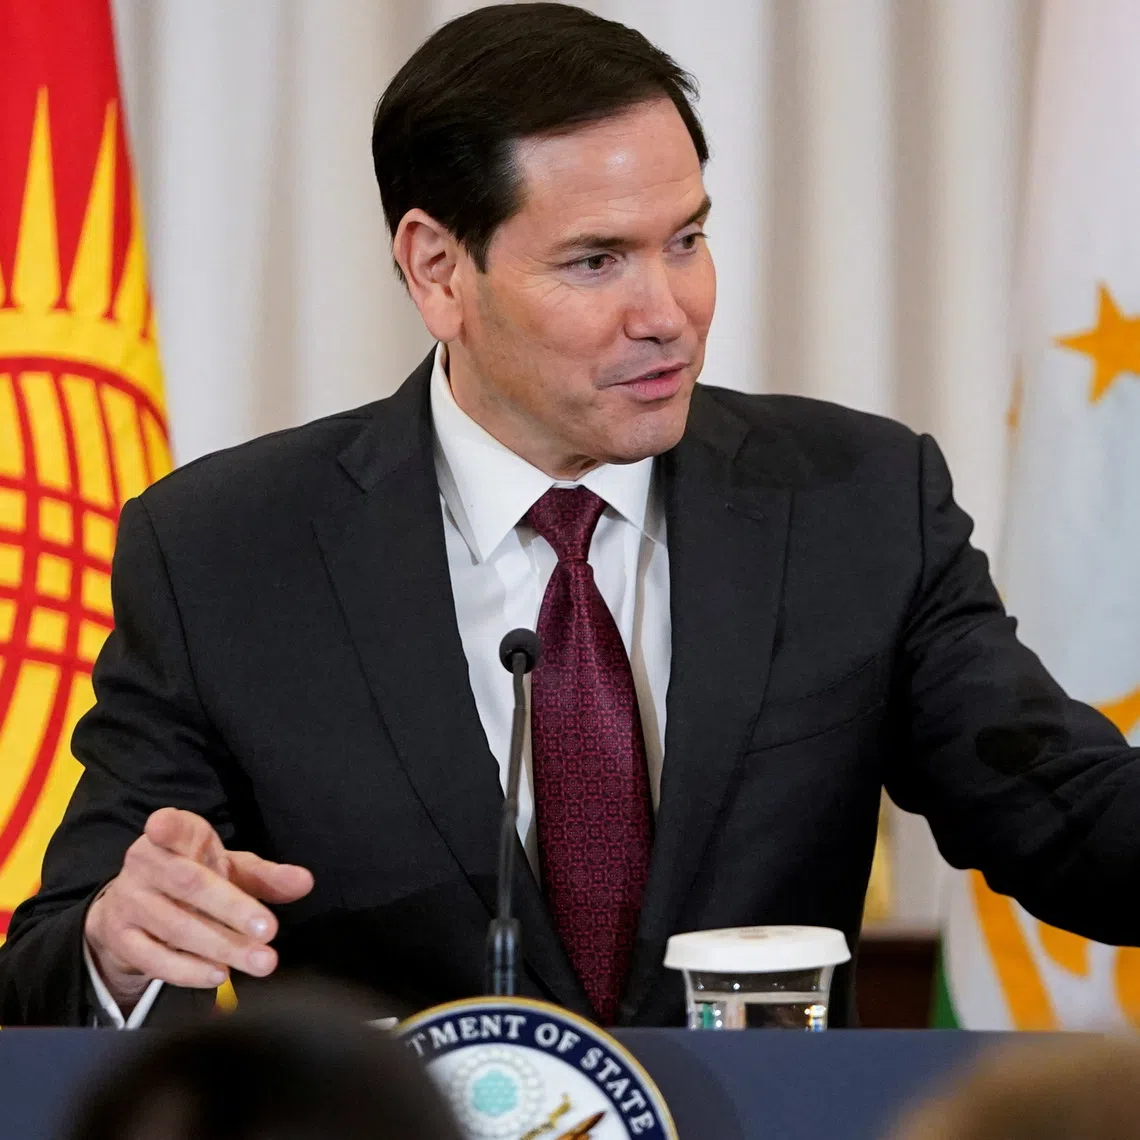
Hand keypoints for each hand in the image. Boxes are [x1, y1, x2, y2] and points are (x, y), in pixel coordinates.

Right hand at [84, 808, 313, 1007]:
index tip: (160, 826)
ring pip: (175, 926)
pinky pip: (154, 958)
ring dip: (221, 946)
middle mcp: (145, 865)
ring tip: (260, 961)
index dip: (167, 827)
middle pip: (189, 884)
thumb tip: (305, 882)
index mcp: (174, 838)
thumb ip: (266, 876)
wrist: (132, 912)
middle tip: (270, 931)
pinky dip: (188, 970)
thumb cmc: (193, 880)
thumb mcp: (228, 870)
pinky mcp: (120, 940)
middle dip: (232, 908)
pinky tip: (219, 974)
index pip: (171, 827)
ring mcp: (129, 903)